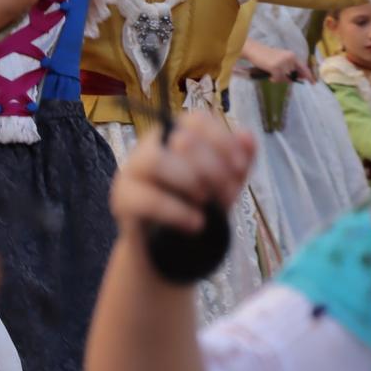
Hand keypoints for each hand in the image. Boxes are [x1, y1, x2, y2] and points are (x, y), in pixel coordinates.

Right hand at [110, 111, 255, 242]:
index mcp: (175, 135)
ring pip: (155, 161)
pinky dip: (177, 212)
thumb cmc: (194, 208)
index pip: (197, 120)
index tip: (240, 168)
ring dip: (188, 181)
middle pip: (181, 139)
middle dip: (212, 167)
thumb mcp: (223, 186)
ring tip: (206, 204)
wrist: (168, 251)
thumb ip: (238, 162)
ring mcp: (132, 171)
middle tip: (227, 194)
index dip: (222, 141)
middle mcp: (150, 146)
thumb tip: (248, 137)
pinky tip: (196, 224)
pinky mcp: (122, 200)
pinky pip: (147, 199)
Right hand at [244, 40, 312, 82]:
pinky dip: (273, 79)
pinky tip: (269, 75)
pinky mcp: (276, 67)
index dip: (308, 75)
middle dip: (286, 78)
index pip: (303, 67)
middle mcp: (290, 58)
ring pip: (285, 78)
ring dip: (279, 78)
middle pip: (292, 75)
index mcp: (292, 55)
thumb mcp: (281, 59)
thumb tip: (297, 78)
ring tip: (271, 73)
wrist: (255, 51)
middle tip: (276, 75)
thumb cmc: (267, 56)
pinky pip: (278, 79)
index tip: (313, 82)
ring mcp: (283, 63)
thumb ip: (290, 67)